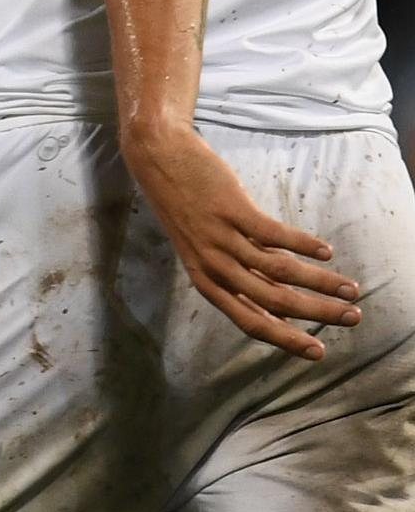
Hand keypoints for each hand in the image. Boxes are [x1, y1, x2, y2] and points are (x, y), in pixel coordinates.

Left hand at [122, 122, 360, 359]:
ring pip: (280, 270)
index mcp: (207, 282)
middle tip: (353, 318)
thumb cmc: (185, 207)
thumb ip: (242, 277)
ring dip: (320, 281)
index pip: (251, 322)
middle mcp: (213, 265)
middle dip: (317, 313)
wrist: (157, 158)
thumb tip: (282, 307)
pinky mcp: (230, 209)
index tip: (319, 353)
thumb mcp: (205, 252)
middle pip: (274, 301)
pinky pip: (273, 234)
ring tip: (351, 288)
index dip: (287, 340)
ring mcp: (221, 237)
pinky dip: (303, 244)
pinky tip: (326, 251)